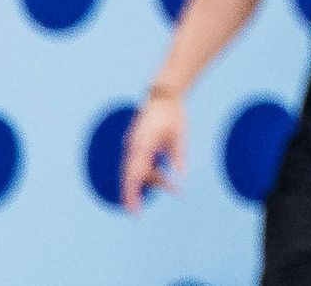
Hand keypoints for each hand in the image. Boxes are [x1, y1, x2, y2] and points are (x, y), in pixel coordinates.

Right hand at [117, 90, 187, 213]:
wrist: (165, 96)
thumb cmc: (173, 114)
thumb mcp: (179, 134)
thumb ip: (178, 154)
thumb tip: (180, 174)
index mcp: (142, 145)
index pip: (133, 174)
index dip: (132, 193)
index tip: (134, 209)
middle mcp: (134, 147)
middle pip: (130, 176)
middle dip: (133, 195)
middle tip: (136, 214)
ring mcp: (135, 146)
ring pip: (140, 171)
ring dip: (155, 182)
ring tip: (176, 190)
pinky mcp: (139, 145)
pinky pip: (143, 163)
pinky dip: (153, 172)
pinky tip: (165, 180)